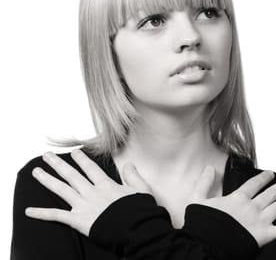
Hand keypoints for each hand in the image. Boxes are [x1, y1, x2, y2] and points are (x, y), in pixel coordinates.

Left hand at [25, 149, 152, 236]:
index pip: (90, 168)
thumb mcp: (140, 190)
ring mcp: (83, 205)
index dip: (81, 159)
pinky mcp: (77, 220)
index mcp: (105, 185)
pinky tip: (29, 211)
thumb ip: (132, 175)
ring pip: (61, 189)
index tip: (74, 152)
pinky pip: (56, 216)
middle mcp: (91, 192)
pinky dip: (42, 214)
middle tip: (47, 155)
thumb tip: (128, 164)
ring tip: (36, 171)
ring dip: (47, 180)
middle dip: (58, 164)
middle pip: (71, 175)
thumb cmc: (138, 212)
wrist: (134, 229)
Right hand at [188, 166, 275, 246]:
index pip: (254, 183)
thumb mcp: (198, 199)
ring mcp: (260, 221)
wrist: (207, 244)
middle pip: (272, 192)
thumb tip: (208, 167)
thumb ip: (204, 182)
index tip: (271, 173)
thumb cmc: (203, 224)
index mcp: (238, 198)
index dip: (263, 177)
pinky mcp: (265, 235)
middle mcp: (252, 207)